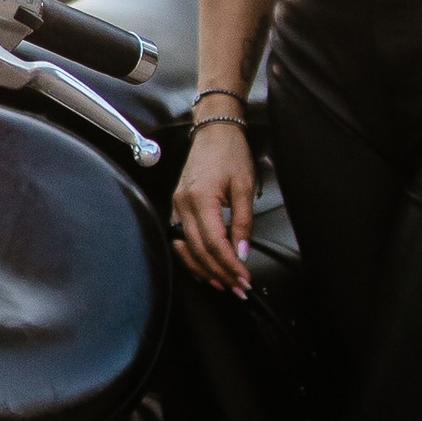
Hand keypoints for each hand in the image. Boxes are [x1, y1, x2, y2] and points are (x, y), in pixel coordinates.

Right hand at [172, 119, 253, 295]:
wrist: (214, 131)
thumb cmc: (230, 153)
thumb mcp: (245, 187)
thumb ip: (243, 222)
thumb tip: (242, 253)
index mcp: (201, 198)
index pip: (214, 243)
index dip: (230, 265)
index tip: (244, 279)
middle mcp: (183, 204)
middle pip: (198, 250)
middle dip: (219, 273)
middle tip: (238, 289)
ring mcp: (176, 205)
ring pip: (184, 248)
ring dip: (203, 269)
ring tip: (222, 284)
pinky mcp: (176, 205)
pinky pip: (179, 238)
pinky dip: (191, 256)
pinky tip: (204, 267)